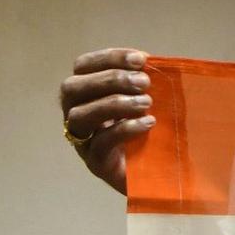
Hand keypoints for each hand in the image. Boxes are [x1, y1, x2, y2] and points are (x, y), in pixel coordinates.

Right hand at [60, 48, 153, 194]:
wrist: (162, 176)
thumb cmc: (153, 133)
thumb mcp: (149, 102)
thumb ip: (144, 83)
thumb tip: (155, 61)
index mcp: (86, 95)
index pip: (83, 67)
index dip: (109, 58)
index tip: (141, 59)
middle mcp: (77, 115)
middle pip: (72, 88)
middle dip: (110, 79)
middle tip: (144, 82)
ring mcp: (83, 142)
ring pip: (81, 116)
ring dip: (114, 103)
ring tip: (147, 103)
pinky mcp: (96, 164)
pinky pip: (101, 143)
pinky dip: (124, 129)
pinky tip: (148, 123)